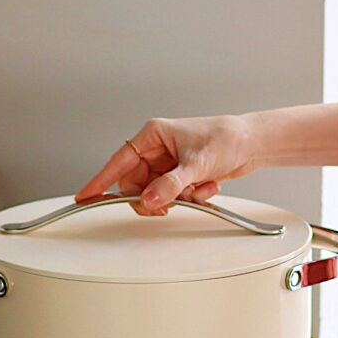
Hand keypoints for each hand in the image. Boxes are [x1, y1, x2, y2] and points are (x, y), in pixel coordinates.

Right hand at [74, 114, 260, 216]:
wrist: (252, 143)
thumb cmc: (226, 138)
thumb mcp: (196, 164)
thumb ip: (170, 185)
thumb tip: (149, 200)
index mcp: (152, 135)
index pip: (119, 161)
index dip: (100, 181)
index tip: (85, 197)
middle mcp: (157, 149)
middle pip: (136, 185)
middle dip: (155, 197)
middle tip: (172, 202)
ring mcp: (168, 163)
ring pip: (156, 193)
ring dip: (179, 197)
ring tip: (200, 186)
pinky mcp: (180, 175)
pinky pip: (173, 196)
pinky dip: (191, 196)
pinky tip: (208, 185)